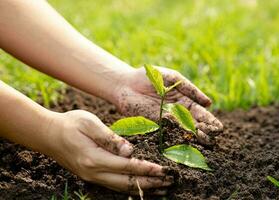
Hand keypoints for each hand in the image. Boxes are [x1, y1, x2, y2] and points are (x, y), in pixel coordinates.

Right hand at [45, 110, 171, 194]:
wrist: (48, 135)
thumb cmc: (70, 124)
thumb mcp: (90, 124)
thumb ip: (110, 138)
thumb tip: (130, 150)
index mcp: (95, 158)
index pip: (127, 167)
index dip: (147, 169)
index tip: (164, 170)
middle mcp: (94, 173)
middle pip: (128, 182)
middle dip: (151, 182)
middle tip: (170, 180)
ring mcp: (92, 177)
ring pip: (122, 188)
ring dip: (144, 188)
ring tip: (162, 188)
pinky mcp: (92, 176)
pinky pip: (115, 186)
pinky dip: (131, 188)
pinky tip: (141, 187)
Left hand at [116, 66, 222, 144]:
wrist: (127, 83)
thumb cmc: (150, 77)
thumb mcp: (173, 78)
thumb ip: (190, 89)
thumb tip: (209, 103)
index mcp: (184, 101)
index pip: (200, 113)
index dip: (209, 120)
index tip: (218, 127)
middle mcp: (177, 112)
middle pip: (194, 124)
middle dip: (205, 130)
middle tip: (213, 135)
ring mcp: (167, 119)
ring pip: (183, 129)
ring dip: (194, 135)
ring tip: (205, 139)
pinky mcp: (155, 124)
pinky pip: (169, 129)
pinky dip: (179, 132)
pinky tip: (187, 134)